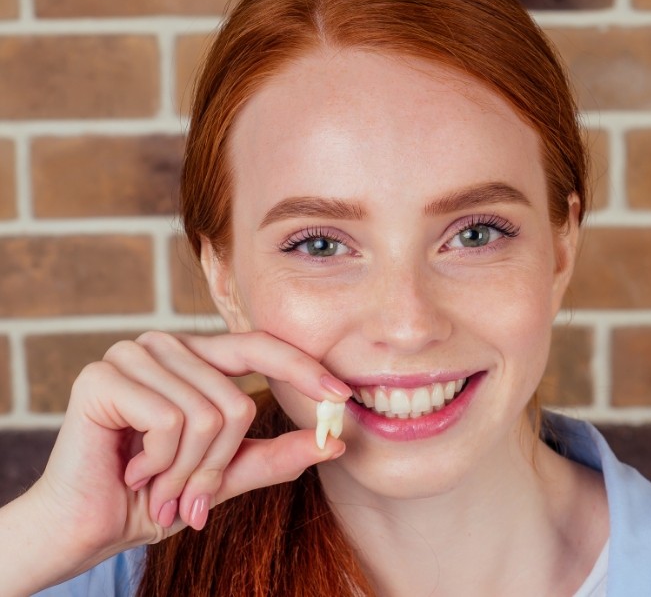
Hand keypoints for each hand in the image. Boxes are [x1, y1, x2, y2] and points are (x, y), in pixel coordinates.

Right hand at [25, 331, 349, 581]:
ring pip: (207, 415)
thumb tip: (335, 442)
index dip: (303, 368)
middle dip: (217, 466)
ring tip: (156, 485)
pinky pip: (171, 420)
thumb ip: (276, 455)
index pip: (261, 347)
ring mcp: (134, 354)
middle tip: (187, 497)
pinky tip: (132, 469)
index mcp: (196, 359)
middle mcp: (167, 346)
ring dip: (185, 472)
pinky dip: (160, 463)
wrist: (86, 526)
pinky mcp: (105, 375)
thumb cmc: (156, 495)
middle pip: (236, 401)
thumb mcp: (226, 475)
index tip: (342, 396)